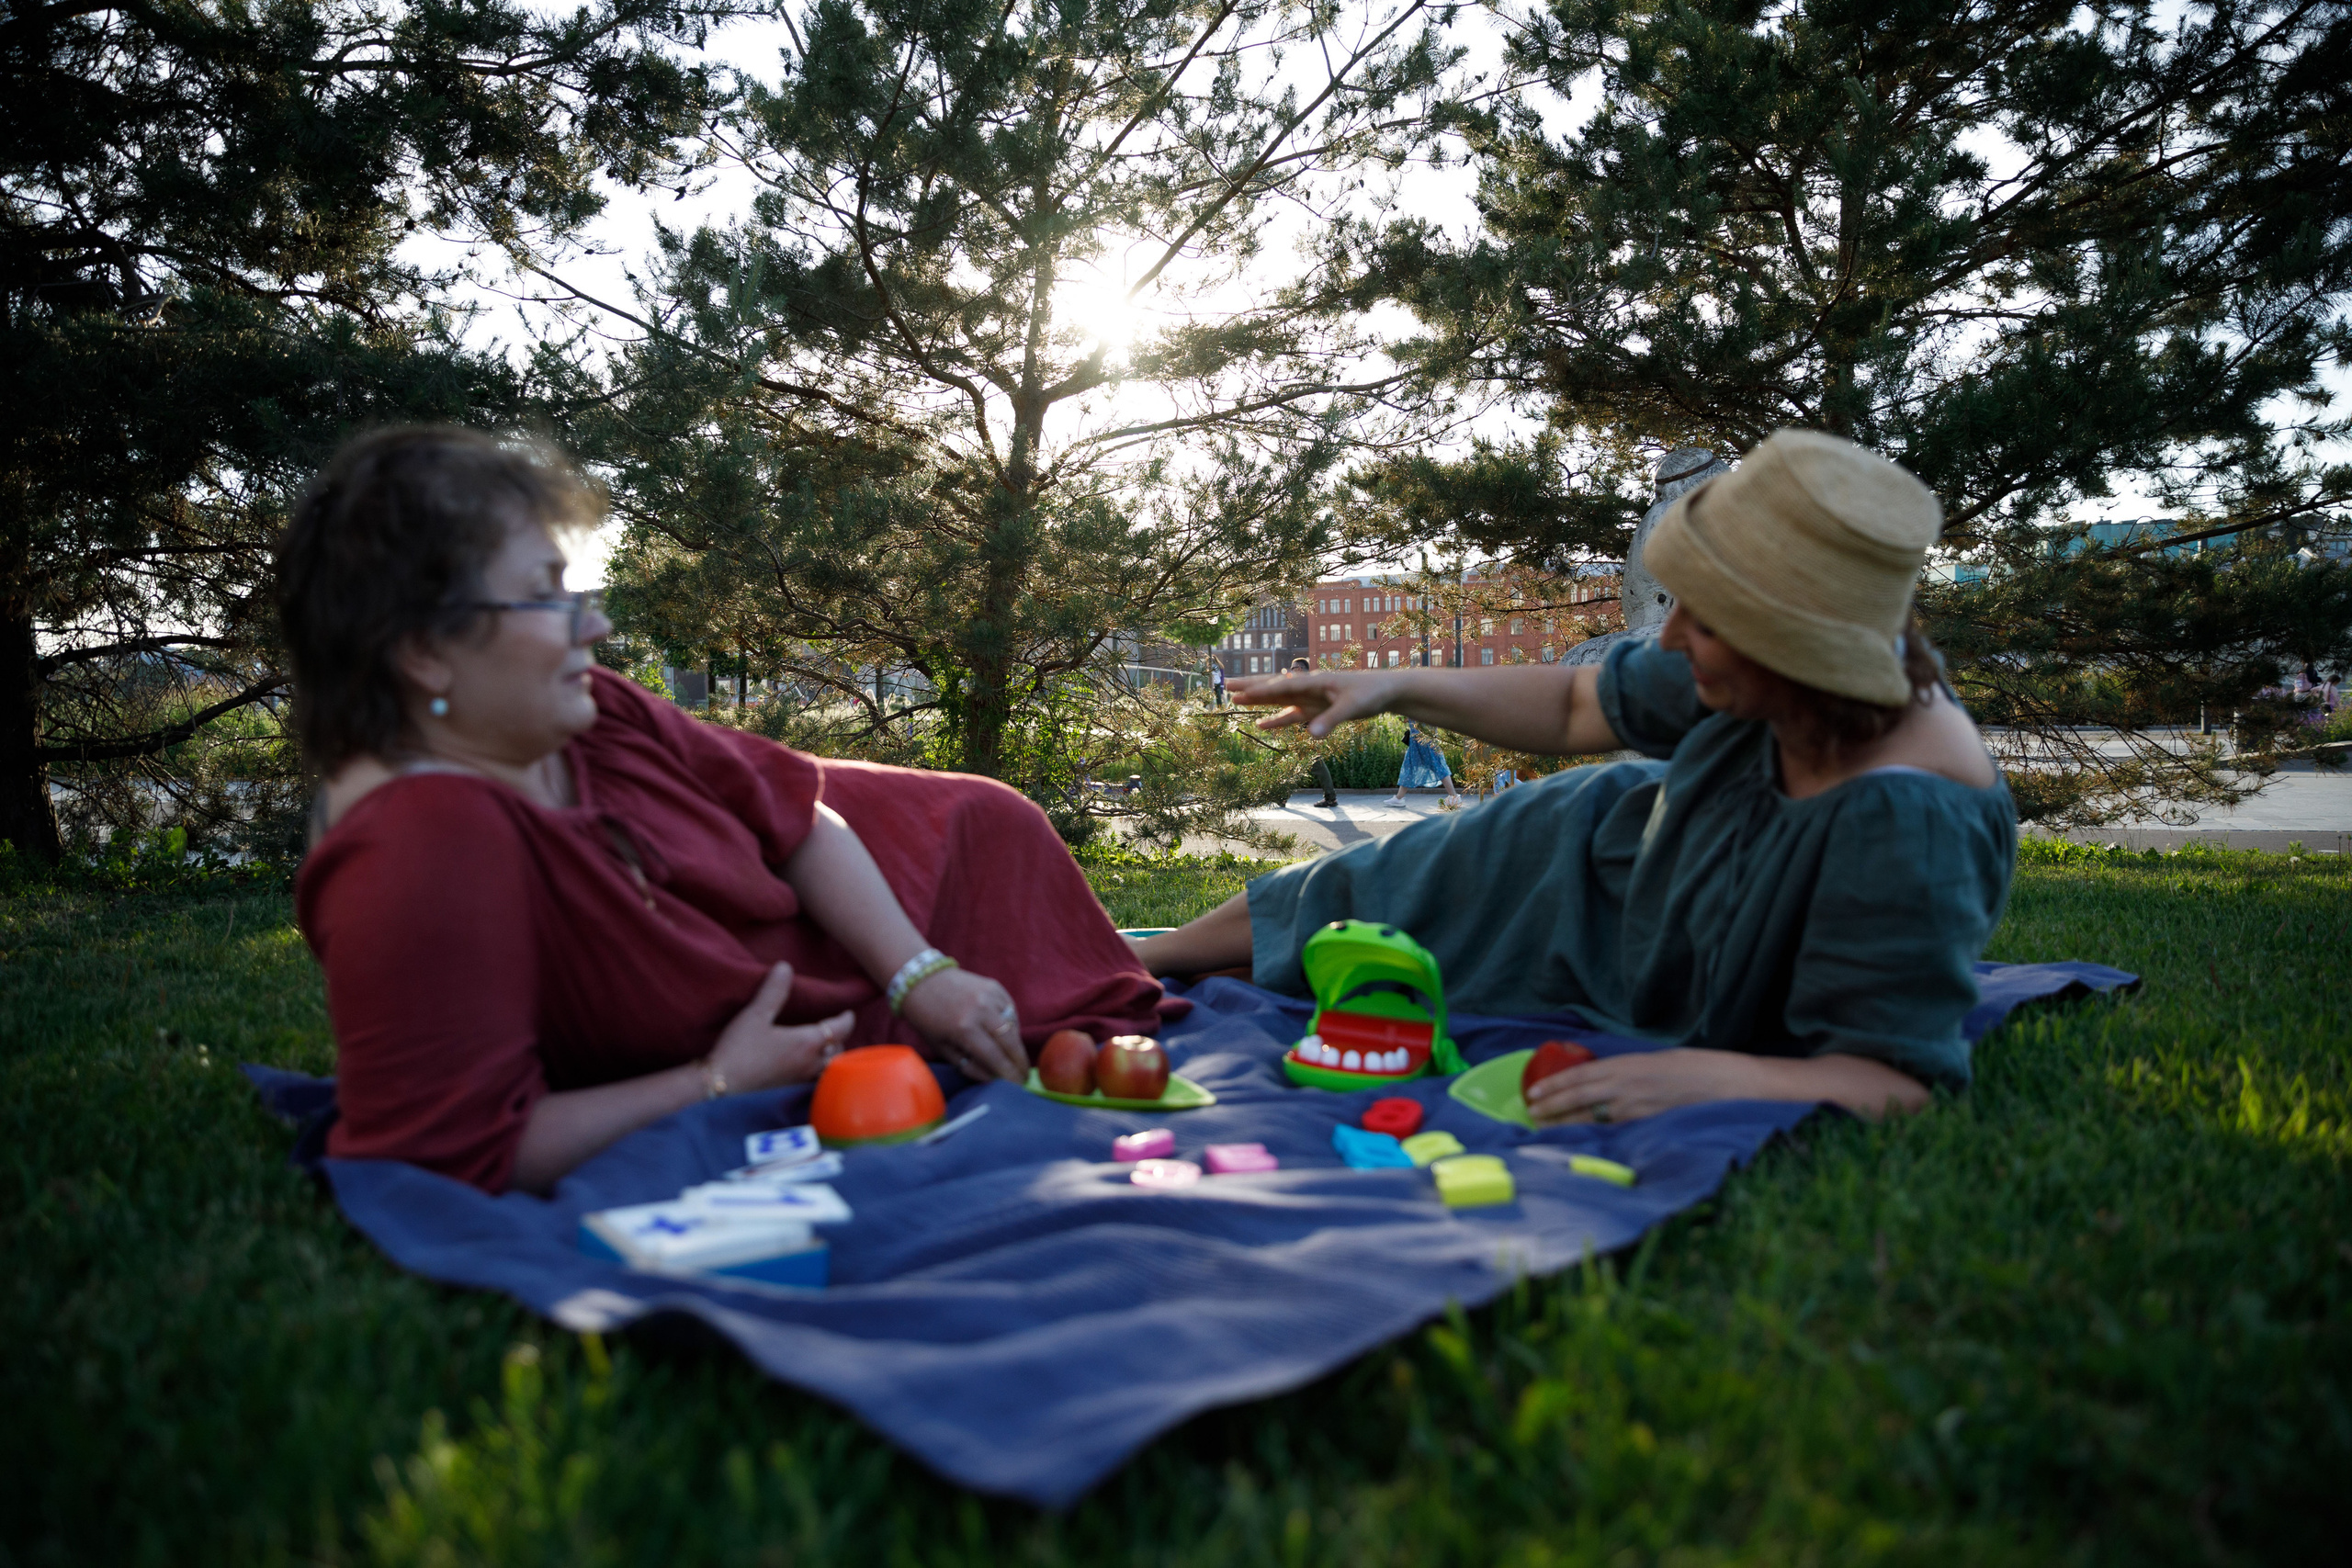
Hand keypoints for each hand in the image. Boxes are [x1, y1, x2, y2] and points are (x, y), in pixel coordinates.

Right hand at [708, 963, 854, 1092]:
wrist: (720, 1087)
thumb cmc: (739, 1050)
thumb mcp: (755, 1015)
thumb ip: (773, 991)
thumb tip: (785, 966)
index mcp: (807, 1042)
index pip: (840, 1029)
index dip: (847, 1019)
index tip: (849, 1013)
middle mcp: (810, 1064)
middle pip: (838, 1051)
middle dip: (839, 1039)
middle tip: (835, 1030)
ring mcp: (801, 1081)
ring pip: (829, 1070)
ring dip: (831, 1059)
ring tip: (825, 1051)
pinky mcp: (789, 1092)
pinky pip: (814, 1082)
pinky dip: (819, 1075)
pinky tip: (806, 1072)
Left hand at [900, 966, 1027, 1081]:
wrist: (923, 980)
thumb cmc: (928, 1020)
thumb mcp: (942, 1048)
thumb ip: (969, 1066)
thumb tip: (993, 1079)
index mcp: (964, 1029)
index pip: (995, 1057)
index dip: (1009, 1074)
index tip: (1018, 1086)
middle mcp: (981, 1010)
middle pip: (1011, 1042)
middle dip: (1021, 1063)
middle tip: (1025, 1076)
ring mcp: (991, 996)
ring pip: (1014, 1026)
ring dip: (1017, 1045)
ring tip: (1016, 1059)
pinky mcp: (995, 987)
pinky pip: (1011, 1011)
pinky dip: (1011, 1026)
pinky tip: (1007, 1036)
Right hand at [1226, 669, 1400, 737]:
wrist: (1386, 692)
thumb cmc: (1371, 693)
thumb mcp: (1352, 707)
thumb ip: (1331, 720)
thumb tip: (1311, 735)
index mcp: (1315, 681)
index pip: (1283, 686)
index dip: (1261, 690)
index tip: (1240, 691)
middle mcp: (1308, 688)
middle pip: (1274, 687)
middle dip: (1251, 687)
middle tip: (1226, 685)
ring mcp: (1311, 699)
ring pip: (1278, 700)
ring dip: (1258, 701)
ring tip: (1234, 699)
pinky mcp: (1316, 711)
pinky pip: (1291, 715)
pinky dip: (1277, 720)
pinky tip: (1262, 725)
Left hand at [1523, 1047, 1768, 1125]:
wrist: (1731, 1085)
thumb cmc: (1698, 1068)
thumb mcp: (1657, 1061)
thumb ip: (1630, 1071)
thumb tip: (1608, 1081)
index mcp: (1628, 1065)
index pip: (1580, 1076)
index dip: (1554, 1085)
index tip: (1534, 1092)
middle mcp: (1627, 1087)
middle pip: (1578, 1099)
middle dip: (1551, 1108)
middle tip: (1530, 1113)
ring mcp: (1637, 1110)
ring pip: (1591, 1119)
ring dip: (1565, 1124)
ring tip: (1544, 1128)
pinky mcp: (1649, 1127)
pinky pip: (1613, 1133)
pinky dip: (1592, 1137)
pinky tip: (1579, 1141)